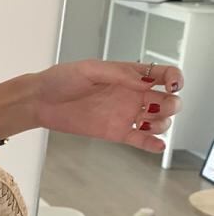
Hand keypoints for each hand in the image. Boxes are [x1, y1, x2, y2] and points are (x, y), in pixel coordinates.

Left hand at [36, 56, 183, 154]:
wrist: (42, 101)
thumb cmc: (62, 79)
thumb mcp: (90, 70)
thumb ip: (118, 75)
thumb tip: (145, 81)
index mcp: (127, 74)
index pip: (160, 74)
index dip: (174, 78)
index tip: (173, 85)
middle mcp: (131, 94)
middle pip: (165, 100)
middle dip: (171, 103)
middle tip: (157, 106)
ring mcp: (125, 114)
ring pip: (158, 121)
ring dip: (162, 123)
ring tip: (147, 123)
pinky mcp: (117, 132)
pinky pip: (141, 140)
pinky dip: (153, 144)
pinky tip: (158, 145)